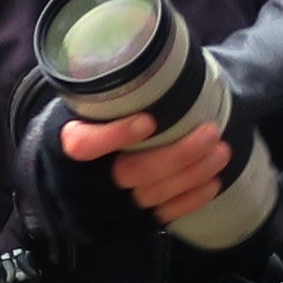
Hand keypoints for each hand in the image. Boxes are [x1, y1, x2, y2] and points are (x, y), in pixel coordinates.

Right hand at [61, 106, 235, 222]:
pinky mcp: (127, 222)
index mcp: (61, 145)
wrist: (66, 172)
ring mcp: (106, 207)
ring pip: (151, 195)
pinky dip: (189, 200)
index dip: (115, 136)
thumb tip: (147, 60)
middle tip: (210, 133)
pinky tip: (212, 182)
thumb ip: (102, 94)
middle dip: (176, 155)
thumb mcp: (80, 105)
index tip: (149, 120)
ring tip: (221, 152)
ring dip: (192, 174)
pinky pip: (161, 216)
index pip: (83, 145)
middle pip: (130, 173)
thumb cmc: (83, 125)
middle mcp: (81, 182)